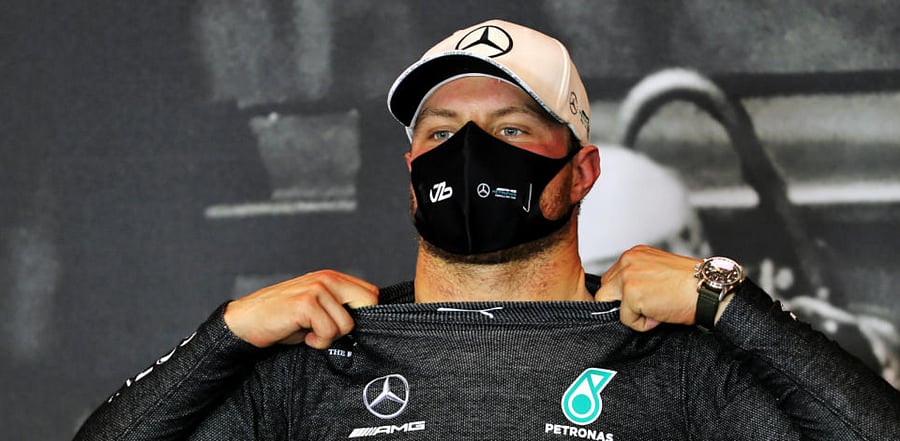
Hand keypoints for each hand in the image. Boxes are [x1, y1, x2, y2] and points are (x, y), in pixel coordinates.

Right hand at [223, 270, 378, 348]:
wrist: (246, 322)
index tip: (345, 327)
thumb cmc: (282, 319)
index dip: (365, 314)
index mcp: (331, 278)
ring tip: (310, 333)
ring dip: (329, 337)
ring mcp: (317, 289)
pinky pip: (329, 332)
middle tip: (329, 331)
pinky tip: (304, 336)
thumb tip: (366, 322)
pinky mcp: (306, 304)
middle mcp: (327, 279)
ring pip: (347, 324)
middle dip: (352, 325)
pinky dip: (318, 341)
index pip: (370, 293)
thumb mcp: (316, 309)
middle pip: (369, 301)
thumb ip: (338, 308)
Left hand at [596, 245, 701, 331]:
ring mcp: (628, 277)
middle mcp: (628, 261)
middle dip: (622, 303)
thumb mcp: (659, 271)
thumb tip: (624, 296)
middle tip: (648, 307)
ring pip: (609, 302)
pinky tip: (660, 316)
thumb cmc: (691, 284)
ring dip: (630, 312)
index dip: (625, 294)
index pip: (613, 277)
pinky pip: (626, 319)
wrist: (708, 291)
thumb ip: (639, 276)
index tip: (643, 299)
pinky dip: (642, 324)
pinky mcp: (631, 295)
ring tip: (654, 311)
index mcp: (635, 254)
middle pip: (605, 289)